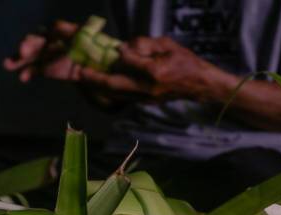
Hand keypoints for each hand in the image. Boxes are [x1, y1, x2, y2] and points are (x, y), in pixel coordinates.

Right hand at [3, 20, 82, 81]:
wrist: (87, 66)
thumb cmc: (85, 48)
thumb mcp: (82, 37)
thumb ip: (70, 32)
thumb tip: (57, 28)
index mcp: (57, 32)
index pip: (48, 32)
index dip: (45, 35)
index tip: (44, 40)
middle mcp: (46, 42)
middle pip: (34, 42)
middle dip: (27, 46)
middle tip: (22, 51)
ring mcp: (43, 55)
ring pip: (28, 56)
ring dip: (18, 60)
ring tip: (7, 64)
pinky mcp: (43, 68)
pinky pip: (32, 70)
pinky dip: (27, 73)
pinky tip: (22, 77)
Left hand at [81, 36, 225, 100]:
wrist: (200, 86)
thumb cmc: (185, 62)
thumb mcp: (167, 45)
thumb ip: (144, 45)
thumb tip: (122, 49)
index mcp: (155, 72)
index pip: (128, 62)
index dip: (119, 54)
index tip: (115, 49)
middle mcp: (147, 89)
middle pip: (115, 85)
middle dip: (95, 79)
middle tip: (80, 73)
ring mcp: (145, 99)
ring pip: (115, 95)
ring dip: (98, 88)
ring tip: (84, 81)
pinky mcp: (144, 103)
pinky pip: (121, 98)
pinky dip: (108, 92)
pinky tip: (100, 86)